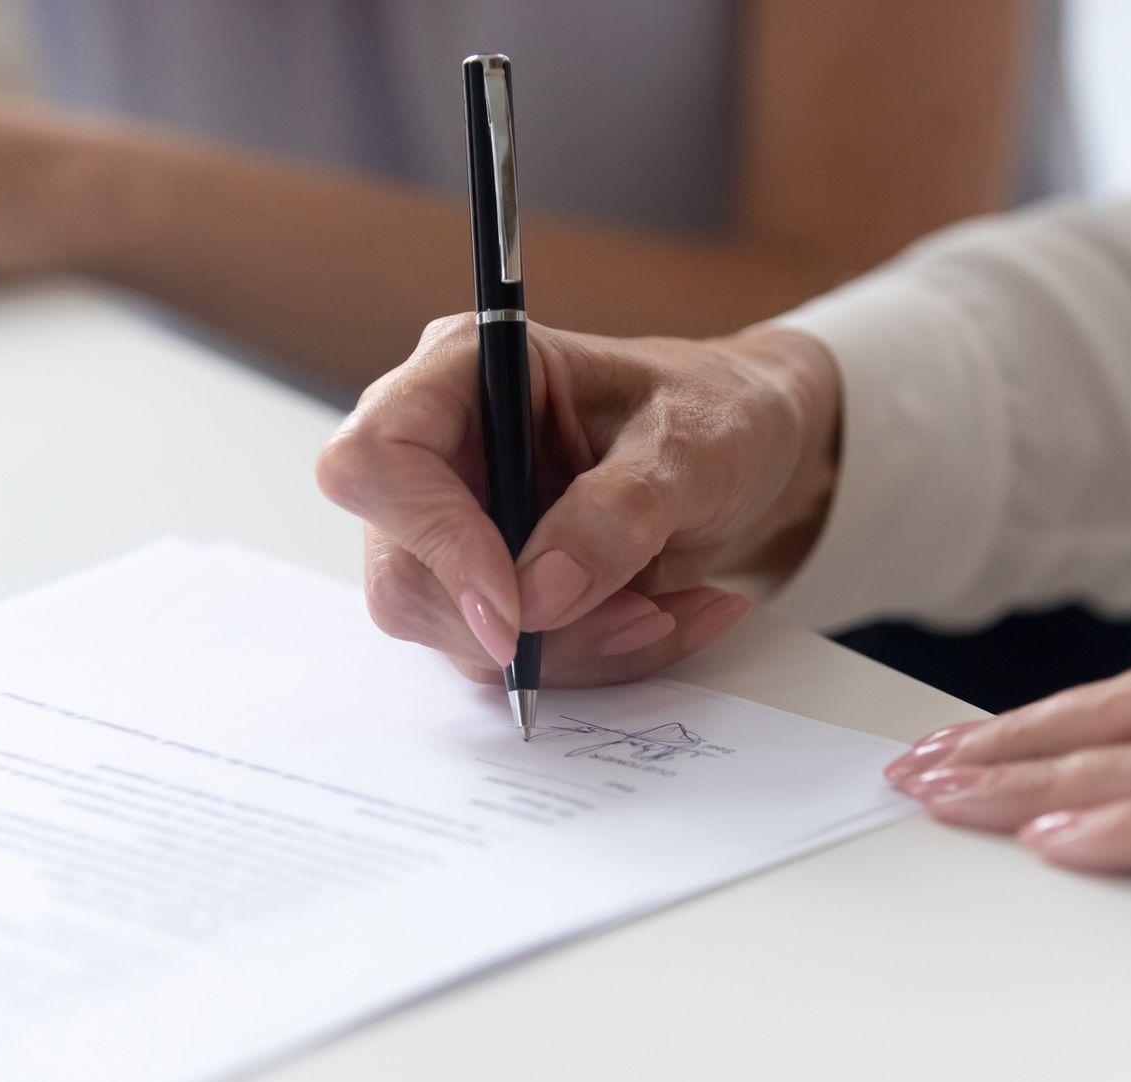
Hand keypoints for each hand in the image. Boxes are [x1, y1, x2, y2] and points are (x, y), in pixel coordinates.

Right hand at [316, 315, 840, 683]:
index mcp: (463, 372)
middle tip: (640, 615)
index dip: (431, 538)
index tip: (516, 605)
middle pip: (402, 571)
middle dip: (521, 622)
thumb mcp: (691, 447)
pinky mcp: (487, 589)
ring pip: (454, 634)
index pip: (377, 459)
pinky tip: (664, 618)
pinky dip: (591, 659)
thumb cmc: (718, 413)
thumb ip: (617, 513)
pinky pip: (508, 660)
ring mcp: (454, 527)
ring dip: (570, 649)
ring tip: (668, 611)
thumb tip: (538, 597)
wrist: (752, 450)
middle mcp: (439, 451)